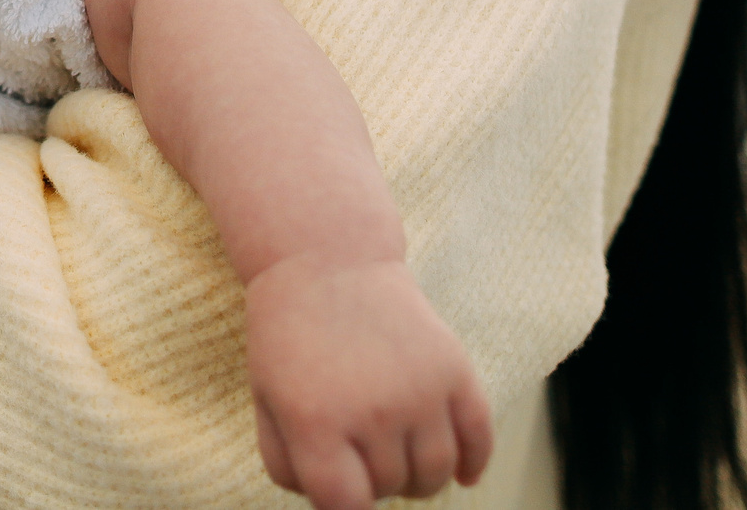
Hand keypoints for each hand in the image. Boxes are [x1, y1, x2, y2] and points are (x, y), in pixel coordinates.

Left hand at [244, 258, 492, 509]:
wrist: (328, 261)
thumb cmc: (289, 339)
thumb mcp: (266, 400)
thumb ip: (289, 466)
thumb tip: (339, 508)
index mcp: (315, 421)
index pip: (345, 506)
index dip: (345, 507)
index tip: (345, 492)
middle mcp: (371, 411)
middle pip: (391, 488)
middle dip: (375, 479)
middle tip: (361, 446)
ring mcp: (419, 391)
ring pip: (437, 475)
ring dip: (420, 476)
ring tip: (398, 450)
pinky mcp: (454, 370)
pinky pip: (479, 440)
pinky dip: (473, 463)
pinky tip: (460, 471)